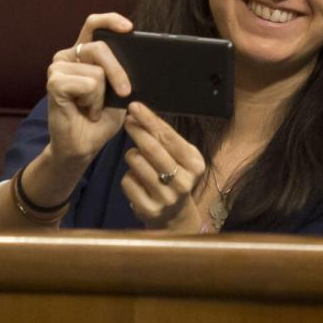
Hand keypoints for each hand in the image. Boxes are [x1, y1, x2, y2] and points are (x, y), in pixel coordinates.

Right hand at [45, 12, 133, 164]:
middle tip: (125, 92)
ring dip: (102, 95)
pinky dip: (92, 101)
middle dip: (119, 71)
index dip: (110, 21)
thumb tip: (144, 61)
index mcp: (85, 54)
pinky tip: (85, 110)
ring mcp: (59, 68)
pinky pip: (87, 83)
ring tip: (92, 107)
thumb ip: (125, 72)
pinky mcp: (54, 82)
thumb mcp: (121, 91)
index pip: (94, 24)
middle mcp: (69, 56)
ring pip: (97, 71)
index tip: (129, 28)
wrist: (84, 146)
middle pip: (100, 47)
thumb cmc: (101, 118)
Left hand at [121, 102, 206, 231]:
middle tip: (128, 119)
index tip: (135, 107)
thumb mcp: (180, 157)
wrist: (175, 215)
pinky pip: (127, 181)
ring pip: (137, 163)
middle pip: (152, 149)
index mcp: (195, 164)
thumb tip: (138, 115)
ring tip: (139, 160)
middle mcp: (183, 182)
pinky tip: (138, 179)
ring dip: (132, 156)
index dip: (150, 120)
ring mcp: (166, 197)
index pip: (169, 137)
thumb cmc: (176, 176)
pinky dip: (128, 176)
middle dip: (137, 130)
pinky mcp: (148, 209)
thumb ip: (164, 139)